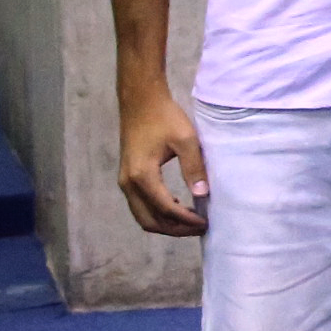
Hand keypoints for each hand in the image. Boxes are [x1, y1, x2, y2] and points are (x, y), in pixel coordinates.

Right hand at [118, 81, 209, 235]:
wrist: (140, 101)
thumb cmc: (164, 117)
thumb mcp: (186, 139)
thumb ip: (194, 167)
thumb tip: (203, 194)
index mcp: (142, 175)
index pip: (165, 209)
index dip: (186, 220)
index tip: (206, 222)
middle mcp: (128, 183)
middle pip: (150, 220)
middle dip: (175, 229)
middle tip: (199, 227)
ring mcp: (125, 181)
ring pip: (142, 216)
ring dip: (166, 224)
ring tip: (191, 220)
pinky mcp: (127, 178)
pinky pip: (140, 206)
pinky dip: (157, 213)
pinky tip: (177, 206)